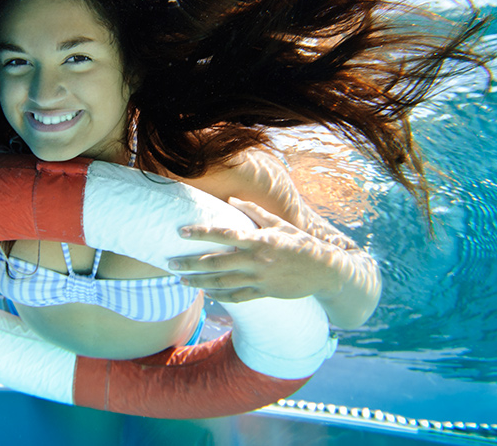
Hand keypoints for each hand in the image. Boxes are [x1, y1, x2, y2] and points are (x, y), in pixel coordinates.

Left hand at [167, 198, 343, 302]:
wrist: (325, 271)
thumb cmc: (300, 242)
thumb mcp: (279, 224)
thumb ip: (254, 212)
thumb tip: (231, 199)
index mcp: (259, 239)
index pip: (224, 234)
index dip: (201, 232)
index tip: (181, 232)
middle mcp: (256, 259)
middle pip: (216, 263)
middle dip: (191, 263)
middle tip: (170, 264)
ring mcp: (260, 278)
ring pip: (223, 283)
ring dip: (200, 282)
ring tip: (182, 281)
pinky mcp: (264, 293)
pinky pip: (237, 297)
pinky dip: (220, 297)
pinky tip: (206, 294)